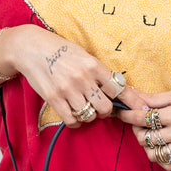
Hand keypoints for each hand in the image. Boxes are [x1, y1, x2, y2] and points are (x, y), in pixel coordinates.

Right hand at [2, 25, 146, 126]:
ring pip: (89, 116)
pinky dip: (75, 122)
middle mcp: (82, 78)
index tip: (140, 109)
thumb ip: (99, 71)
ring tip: (83, 107)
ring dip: (89, 116)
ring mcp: (67, 89)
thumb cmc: (59, 51)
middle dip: (105, 111)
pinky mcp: (54, 98)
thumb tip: (120, 88)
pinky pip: (71, 120)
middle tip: (99, 106)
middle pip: (105, 107)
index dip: (131, 101)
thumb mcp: (83, 55)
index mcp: (93, 65)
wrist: (30, 48)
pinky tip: (74, 115)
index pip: (118, 88)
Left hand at [116, 87, 170, 169]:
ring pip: (153, 154)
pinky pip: (167, 164)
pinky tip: (163, 146)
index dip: (128, 115)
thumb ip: (157, 99)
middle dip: (137, 130)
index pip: (143, 118)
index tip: (122, 113)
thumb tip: (135, 96)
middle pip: (145, 138)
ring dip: (147, 145)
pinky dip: (160, 157)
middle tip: (140, 124)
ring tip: (152, 135)